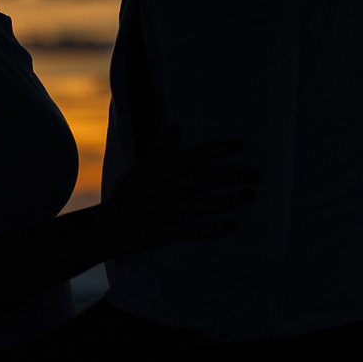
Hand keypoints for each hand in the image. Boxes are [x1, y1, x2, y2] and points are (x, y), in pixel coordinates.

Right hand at [101, 127, 257, 256]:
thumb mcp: (140, 168)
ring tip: (250, 196)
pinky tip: (232, 225)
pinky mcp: (168, 234)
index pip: (193, 156)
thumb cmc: (126, 196)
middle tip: (255, 174)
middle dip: (231, 175)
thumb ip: (161, 149)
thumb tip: (178, 128)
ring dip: (228, 200)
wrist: (107, 228)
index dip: (217, 149)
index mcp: (159, 172)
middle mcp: (165, 190)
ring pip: (203, 205)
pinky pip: (194, 231)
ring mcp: (167, 213)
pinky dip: (213, 229)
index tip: (239, 145)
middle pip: (203, 180)